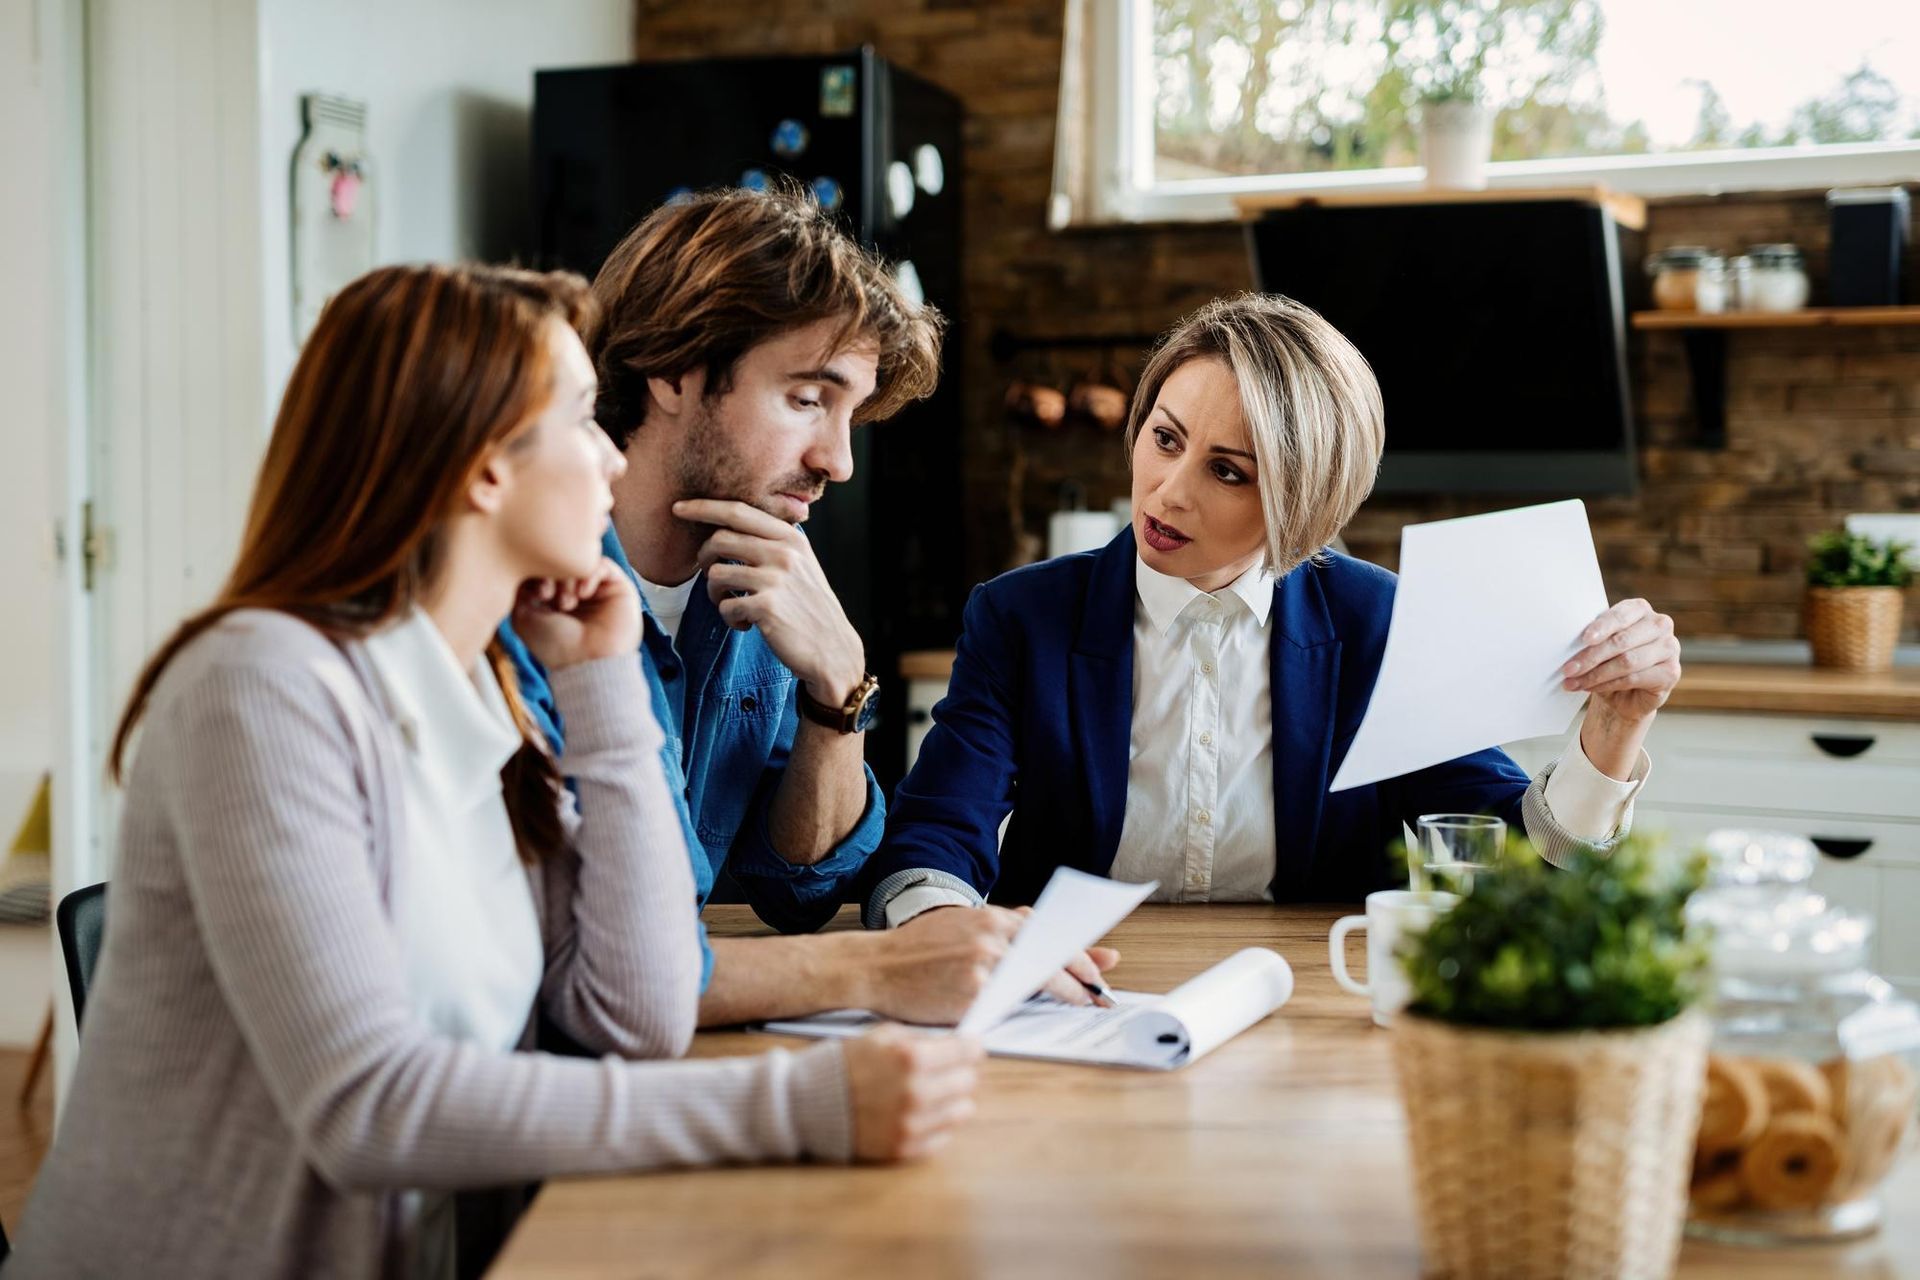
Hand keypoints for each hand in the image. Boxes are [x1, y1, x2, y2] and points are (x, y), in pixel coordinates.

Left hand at [511, 558, 639, 669]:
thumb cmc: (555, 646)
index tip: (537, 593)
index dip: (537, 573)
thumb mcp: (523, 618)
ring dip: (570, 577)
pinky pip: (603, 564)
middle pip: (562, 563)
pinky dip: (590, 574)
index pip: (544, 569)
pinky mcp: (619, 587)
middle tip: (550, 595)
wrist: (588, 662)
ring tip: (568, 602)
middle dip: (553, 574)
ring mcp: (598, 590)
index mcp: (554, 601)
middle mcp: (576, 593)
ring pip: (582, 562)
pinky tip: (583, 594)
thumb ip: (520, 589)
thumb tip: (527, 568)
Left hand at [674, 498, 864, 704]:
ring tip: (731, 603)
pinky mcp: (766, 607)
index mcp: (790, 538)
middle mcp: (783, 553)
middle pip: (719, 539)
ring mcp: (775, 579)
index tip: (679, 507)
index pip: (738, 511)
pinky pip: (725, 605)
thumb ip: (774, 541)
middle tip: (712, 576)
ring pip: (716, 574)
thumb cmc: (810, 607)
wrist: (832, 649)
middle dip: (704, 558)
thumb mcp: (802, 563)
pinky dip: (729, 618)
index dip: (703, 507)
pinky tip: (745, 625)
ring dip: (714, 593)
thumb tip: (730, 523)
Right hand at [840, 1024, 982, 1161]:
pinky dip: (937, 1123)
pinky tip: (919, 1112)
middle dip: (960, 1071)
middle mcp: (916, 1093)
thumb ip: (922, 1039)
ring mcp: (911, 1124)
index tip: (970, 1047)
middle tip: (945, 1068)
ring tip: (931, 1092)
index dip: (971, 1047)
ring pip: (962, 1111)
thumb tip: (957, 1043)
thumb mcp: (882, 1035)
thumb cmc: (848, 1063)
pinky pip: (943, 1136)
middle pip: (968, 1081)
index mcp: (912, 1058)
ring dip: (952, 1098)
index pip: (967, 1052)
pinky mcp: (904, 1148)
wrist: (809, 1103)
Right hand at [861, 905, 1120, 1024]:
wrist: (876, 967)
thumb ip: (1003, 931)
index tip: (1102, 967)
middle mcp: (992, 937)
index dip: (1081, 952)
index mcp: (991, 917)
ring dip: (1067, 993)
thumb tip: (1045, 936)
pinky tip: (1039, 1014)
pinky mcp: (972, 994)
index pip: (1049, 933)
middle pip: (1053, 955)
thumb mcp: (962, 926)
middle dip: (1084, 975)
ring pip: (1038, 981)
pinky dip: (1026, 1008)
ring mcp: (983, 966)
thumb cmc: (918, 950)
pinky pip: (1009, 1004)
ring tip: (1084, 1003)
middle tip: (1101, 992)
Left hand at [1561, 598, 1681, 723]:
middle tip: (1568, 669)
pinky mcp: (1671, 672)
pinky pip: (1634, 678)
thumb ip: (1591, 637)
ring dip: (1595, 674)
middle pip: (1621, 641)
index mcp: (1640, 609)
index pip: (1621, 615)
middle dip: (1591, 657)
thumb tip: (1567, 640)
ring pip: (1627, 661)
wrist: (1624, 693)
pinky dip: (1608, 684)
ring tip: (1573, 681)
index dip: (1602, 627)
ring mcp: (1670, 648)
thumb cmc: (1607, 661)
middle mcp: (1659, 624)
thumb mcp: (1598, 644)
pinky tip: (1590, 687)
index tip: (1584, 639)